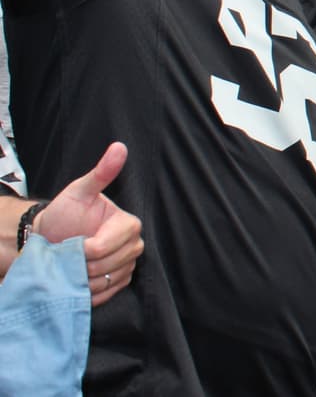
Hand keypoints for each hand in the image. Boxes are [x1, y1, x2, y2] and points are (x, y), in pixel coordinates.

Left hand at [34, 143, 142, 306]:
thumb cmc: (65, 214)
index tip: (69, 243)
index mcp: (129, 224)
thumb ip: (101, 173)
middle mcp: (135, 245)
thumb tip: (119, 146)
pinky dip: (88, 292)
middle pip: (105, 266)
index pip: (105, 246)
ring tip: (70, 267)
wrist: (53, 238)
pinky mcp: (119, 283)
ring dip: (82, 281)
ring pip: (105, 282)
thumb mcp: (80, 192)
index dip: (83, 249)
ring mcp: (128, 266)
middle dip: (81, 265)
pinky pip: (106, 294)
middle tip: (67, 255)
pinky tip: (77, 281)